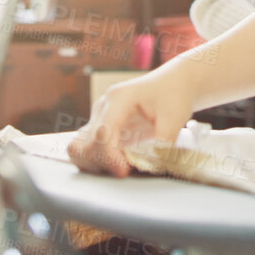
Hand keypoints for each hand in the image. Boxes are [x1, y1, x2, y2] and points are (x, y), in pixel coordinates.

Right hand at [67, 70, 197, 177]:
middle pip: (87, 142)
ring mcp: (99, 116)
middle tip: (126, 170)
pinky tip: (116, 163)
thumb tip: (150, 164)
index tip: (124, 171)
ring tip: (119, 167)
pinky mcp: (101, 126)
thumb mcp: (175, 117)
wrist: (173, 83)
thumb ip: (162, 141)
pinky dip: (96, 160)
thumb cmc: (174, 95)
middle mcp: (103, 106)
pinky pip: (86, 147)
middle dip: (103, 162)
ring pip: (79, 146)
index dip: (109, 156)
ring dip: (95, 162)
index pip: (102, 133)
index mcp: (119, 98)